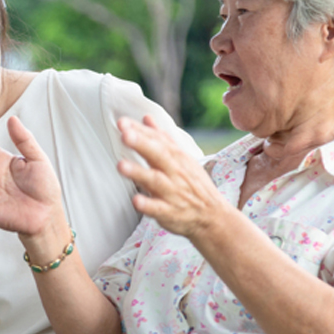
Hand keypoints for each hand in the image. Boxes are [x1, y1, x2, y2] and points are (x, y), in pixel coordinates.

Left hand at [115, 115, 228, 238]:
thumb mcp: (181, 157)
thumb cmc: (192, 184)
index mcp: (175, 156)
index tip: (122, 122)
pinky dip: (147, 205)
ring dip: (138, 172)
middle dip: (141, 144)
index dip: (139, 131)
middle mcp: (174, 171)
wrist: (212, 216)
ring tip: (121, 165)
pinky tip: (135, 201)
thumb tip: (146, 117)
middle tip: (125, 135)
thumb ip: (161, 138)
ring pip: (155, 180)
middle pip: (157, 154)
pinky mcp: (169, 212)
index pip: (156, 140)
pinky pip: (158, 208)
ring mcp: (172, 192)